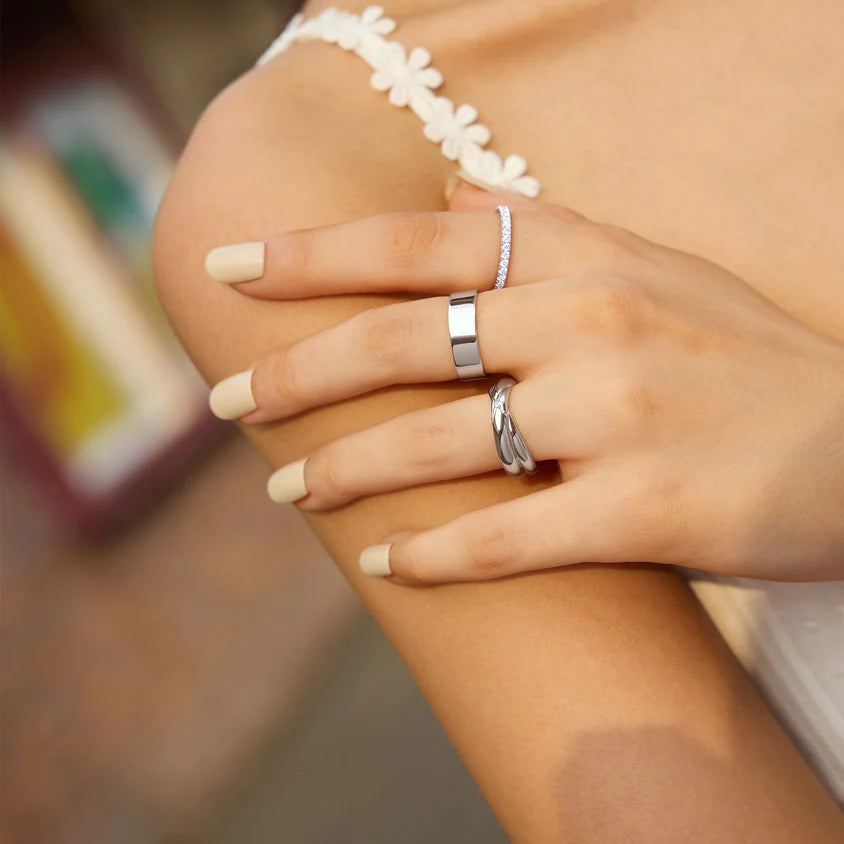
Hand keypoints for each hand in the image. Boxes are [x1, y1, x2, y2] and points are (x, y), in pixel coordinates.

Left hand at [205, 182, 843, 583]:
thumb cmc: (740, 357)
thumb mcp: (650, 264)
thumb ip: (544, 226)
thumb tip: (448, 191)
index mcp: (585, 256)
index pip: (417, 241)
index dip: (312, 253)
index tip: (231, 268)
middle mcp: (591, 321)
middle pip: (403, 340)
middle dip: (298, 374)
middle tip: (227, 405)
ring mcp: (618, 416)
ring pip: (440, 444)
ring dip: (349, 472)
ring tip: (290, 489)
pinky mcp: (646, 509)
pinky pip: (509, 535)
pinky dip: (437, 555)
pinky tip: (386, 566)